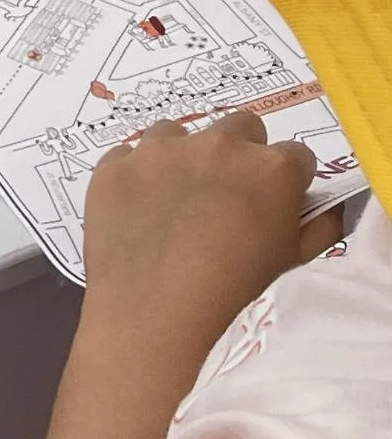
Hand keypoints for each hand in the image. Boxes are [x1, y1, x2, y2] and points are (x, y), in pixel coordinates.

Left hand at [81, 113, 318, 364]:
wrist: (154, 310)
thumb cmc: (234, 288)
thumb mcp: (294, 260)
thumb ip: (319, 225)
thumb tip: (322, 207)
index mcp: (272, 167)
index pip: (294, 157)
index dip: (284, 182)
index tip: (271, 204)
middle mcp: (219, 144)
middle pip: (240, 128)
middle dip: (237, 154)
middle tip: (222, 196)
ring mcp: (161, 150)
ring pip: (176, 133)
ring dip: (179, 157)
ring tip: (170, 201)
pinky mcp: (115, 165)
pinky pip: (126, 158)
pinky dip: (132, 178)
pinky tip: (133, 211)